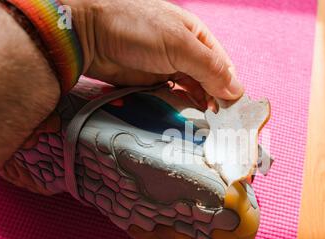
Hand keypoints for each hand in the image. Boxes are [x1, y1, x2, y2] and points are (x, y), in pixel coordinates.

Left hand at [62, 0, 243, 105]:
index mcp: (198, 36)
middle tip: (222, 123)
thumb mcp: (180, 45)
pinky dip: (184, 106)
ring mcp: (171, 67)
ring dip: (202, 105)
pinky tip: (190, 115)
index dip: (231, 88)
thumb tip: (235, 91)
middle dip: (217, 99)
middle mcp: (187, 52)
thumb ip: (209, 68)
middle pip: (211, 80)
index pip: (223, 66)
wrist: (89, 34)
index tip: (234, 112)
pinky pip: (176, 97)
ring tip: (208, 122)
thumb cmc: (136, 28)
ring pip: (195, 91)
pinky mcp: (155, 82)